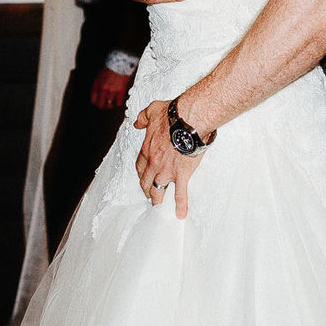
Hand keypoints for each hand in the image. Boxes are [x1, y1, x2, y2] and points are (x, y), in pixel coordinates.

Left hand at [89, 68, 130, 110]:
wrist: (119, 63)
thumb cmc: (110, 67)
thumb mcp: (99, 76)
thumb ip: (98, 85)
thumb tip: (99, 93)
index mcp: (97, 86)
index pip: (93, 99)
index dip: (96, 103)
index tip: (98, 103)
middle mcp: (103, 90)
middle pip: (100, 104)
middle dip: (102, 106)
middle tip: (105, 106)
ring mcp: (112, 91)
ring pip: (109, 105)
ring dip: (110, 105)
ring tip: (112, 104)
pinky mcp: (120, 91)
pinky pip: (118, 102)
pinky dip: (118, 103)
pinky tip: (118, 101)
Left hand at [132, 99, 203, 218]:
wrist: (188, 119)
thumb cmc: (172, 114)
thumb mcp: (152, 110)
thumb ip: (142, 118)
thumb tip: (136, 123)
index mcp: (147, 149)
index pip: (140, 165)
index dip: (140, 172)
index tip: (142, 176)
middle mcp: (154, 163)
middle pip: (146, 181)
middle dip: (146, 188)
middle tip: (148, 193)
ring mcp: (167, 171)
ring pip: (158, 190)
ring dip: (156, 199)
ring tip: (157, 205)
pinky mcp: (181, 175)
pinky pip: (180, 194)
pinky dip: (180, 206)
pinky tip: (180, 215)